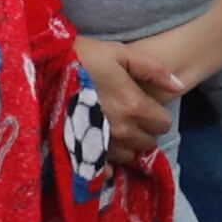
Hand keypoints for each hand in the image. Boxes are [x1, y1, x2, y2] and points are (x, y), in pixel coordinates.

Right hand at [71, 40, 183, 160]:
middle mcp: (121, 130)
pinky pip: (106, 167)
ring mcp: (101, 143)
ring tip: (113, 127)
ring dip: (126, 145)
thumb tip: (178, 85)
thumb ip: (153, 70)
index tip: (146, 107)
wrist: (43, 69)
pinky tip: (101, 144)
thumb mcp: (120, 53)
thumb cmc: (83, 57)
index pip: (163, 124)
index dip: (157, 115)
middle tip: (130, 116)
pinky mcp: (83, 151)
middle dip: (143, 131)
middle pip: (147, 143)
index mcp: (133, 105)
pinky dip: (108, 159)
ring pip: (128, 156)